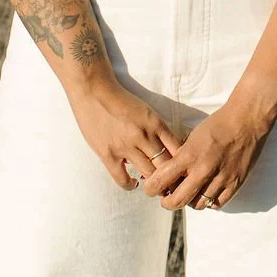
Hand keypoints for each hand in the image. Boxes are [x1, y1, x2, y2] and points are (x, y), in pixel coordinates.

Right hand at [66, 75, 181, 190]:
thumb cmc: (121, 100)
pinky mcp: (108, 154)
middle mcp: (144, 136)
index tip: (182, 173)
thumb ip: (157, 130)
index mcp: (156, 123)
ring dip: (153, 183)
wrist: (94, 90)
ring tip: (154, 186)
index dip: (182, 165)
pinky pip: (122, 178)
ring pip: (148, 174)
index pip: (177, 151)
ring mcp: (126, 146)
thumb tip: (168, 150)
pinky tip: (133, 183)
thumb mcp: (146, 111)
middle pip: (165, 166)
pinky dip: (130, 184)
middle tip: (172, 186)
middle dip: (171, 179)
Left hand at [142, 98, 270, 210]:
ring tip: (189, 194)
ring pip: (198, 205)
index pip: (162, 181)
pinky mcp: (235, 183)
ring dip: (190, 202)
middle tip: (166, 199)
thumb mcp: (192, 137)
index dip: (151, 189)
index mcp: (189, 155)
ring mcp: (221, 179)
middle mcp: (203, 170)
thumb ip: (181, 157)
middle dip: (167, 202)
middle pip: (178, 200)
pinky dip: (209, 202)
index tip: (151, 188)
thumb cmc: (217, 125)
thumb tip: (168, 173)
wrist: (246, 121)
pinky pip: (217, 203)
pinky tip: (206, 194)